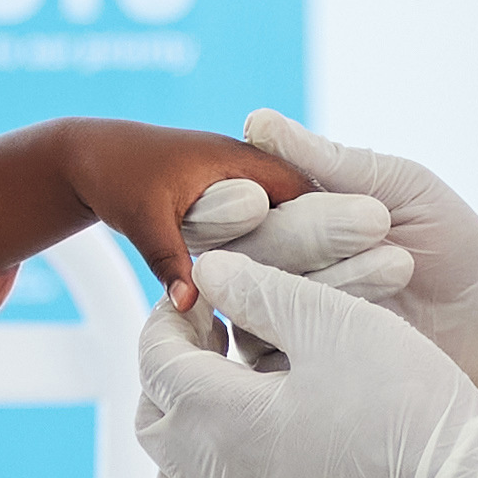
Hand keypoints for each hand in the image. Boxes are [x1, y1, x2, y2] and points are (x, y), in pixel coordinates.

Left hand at [0, 117, 357, 319]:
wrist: (86, 157)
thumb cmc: (115, 175)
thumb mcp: (142, 215)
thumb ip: (169, 256)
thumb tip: (190, 303)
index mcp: (244, 164)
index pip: (310, 192)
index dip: (344, 225)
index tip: (380, 261)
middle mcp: (254, 178)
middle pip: (312, 215)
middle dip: (345, 249)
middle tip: (390, 284)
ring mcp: (249, 198)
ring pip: (295, 234)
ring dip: (319, 265)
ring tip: (358, 313)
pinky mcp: (237, 217)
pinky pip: (271, 244)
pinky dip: (285, 270)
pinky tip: (302, 320)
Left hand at [132, 254, 477, 477]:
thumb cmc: (409, 408)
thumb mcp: (338, 325)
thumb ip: (262, 290)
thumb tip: (209, 270)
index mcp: (216, 420)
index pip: (154, 360)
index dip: (170, 318)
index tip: (203, 296)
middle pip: (154, 420)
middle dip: (171, 373)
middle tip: (214, 339)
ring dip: (188, 433)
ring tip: (233, 400)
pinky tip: (265, 457)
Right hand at [196, 109, 477, 428]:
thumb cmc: (449, 246)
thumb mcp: (402, 188)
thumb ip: (333, 161)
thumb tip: (260, 123)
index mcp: (283, 211)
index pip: (226, 204)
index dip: (227, 202)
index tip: (257, 198)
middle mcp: (267, 264)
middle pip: (240, 249)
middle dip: (304, 232)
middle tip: (375, 221)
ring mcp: (275, 319)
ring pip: (261, 298)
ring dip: (333, 277)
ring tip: (400, 262)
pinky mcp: (292, 370)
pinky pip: (280, 348)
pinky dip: (330, 325)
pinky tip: (380, 316)